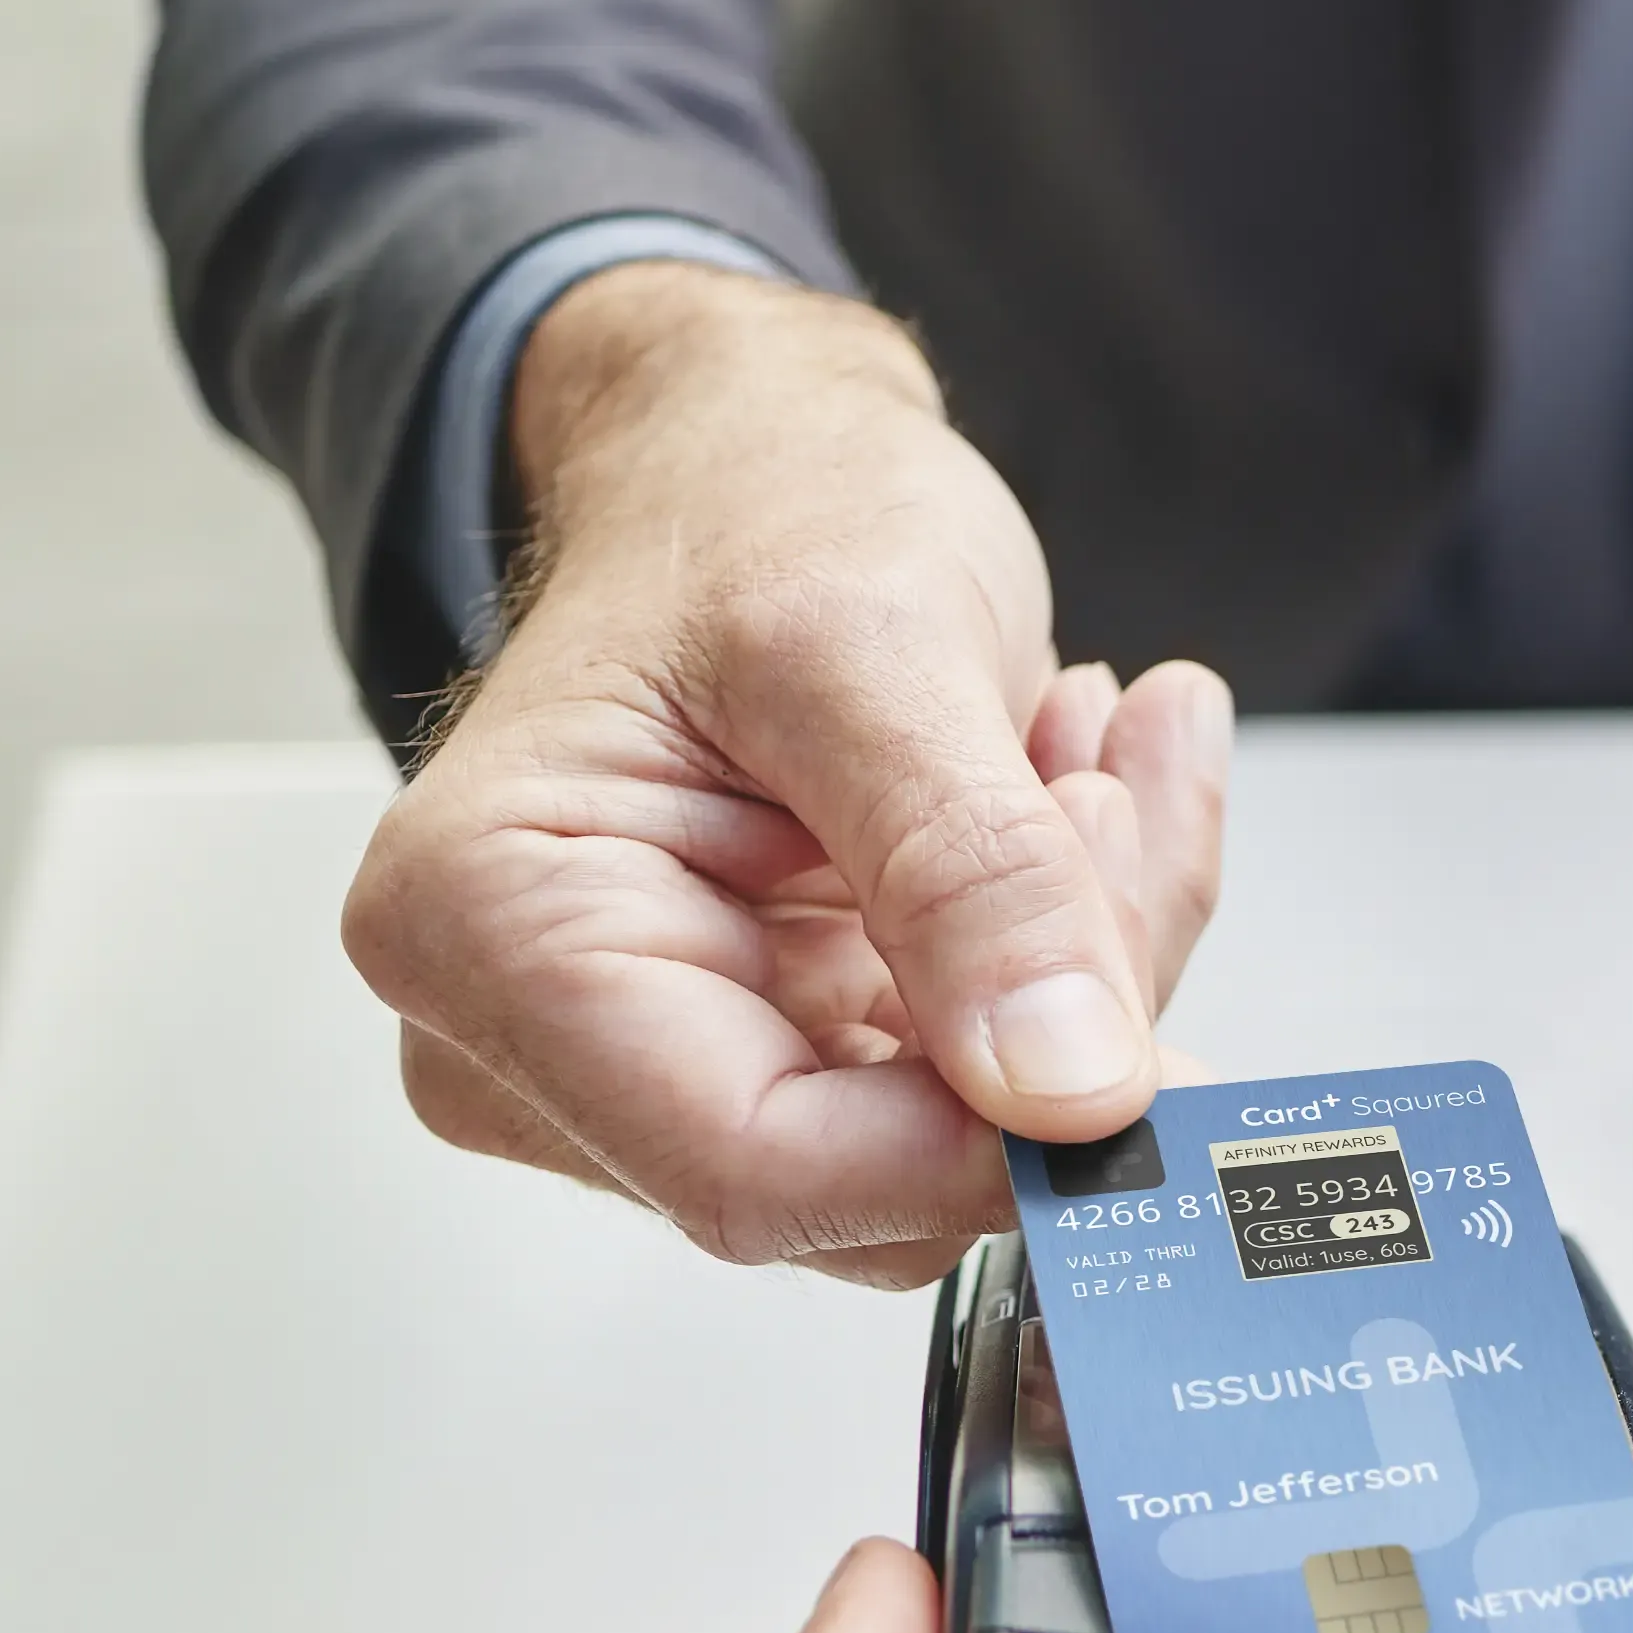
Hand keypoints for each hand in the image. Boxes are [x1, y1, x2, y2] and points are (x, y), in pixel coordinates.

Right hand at [345, 265, 1231, 1286]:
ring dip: (1082, 959)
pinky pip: (982, 1086)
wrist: (751, 459)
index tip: (1142, 1062)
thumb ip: (974, 873)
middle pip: (867, 1173)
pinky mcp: (787, 1056)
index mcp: (490, 930)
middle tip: (1116, 797)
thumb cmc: (751, 504)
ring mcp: (668, 1062)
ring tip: (1091, 756)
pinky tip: (1077, 794)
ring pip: (953, 1140)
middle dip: (1049, 1010)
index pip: (749, 1167)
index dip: (971, 1146)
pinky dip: (1075, 950)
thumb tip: (1066, 1089)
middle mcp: (537, 1039)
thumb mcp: (875, 642)